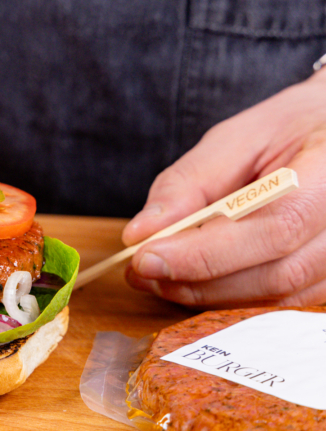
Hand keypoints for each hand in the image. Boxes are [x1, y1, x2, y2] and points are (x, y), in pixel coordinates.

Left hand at [122, 70, 325, 307]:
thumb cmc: (291, 128)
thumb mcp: (237, 137)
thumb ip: (189, 183)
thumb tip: (141, 233)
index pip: (275, 228)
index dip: (206, 253)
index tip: (146, 257)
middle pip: (276, 274)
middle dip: (197, 280)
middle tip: (141, 270)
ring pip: (276, 296)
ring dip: (207, 294)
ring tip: (158, 275)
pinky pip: (279, 302)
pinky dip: (229, 295)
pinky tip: (193, 279)